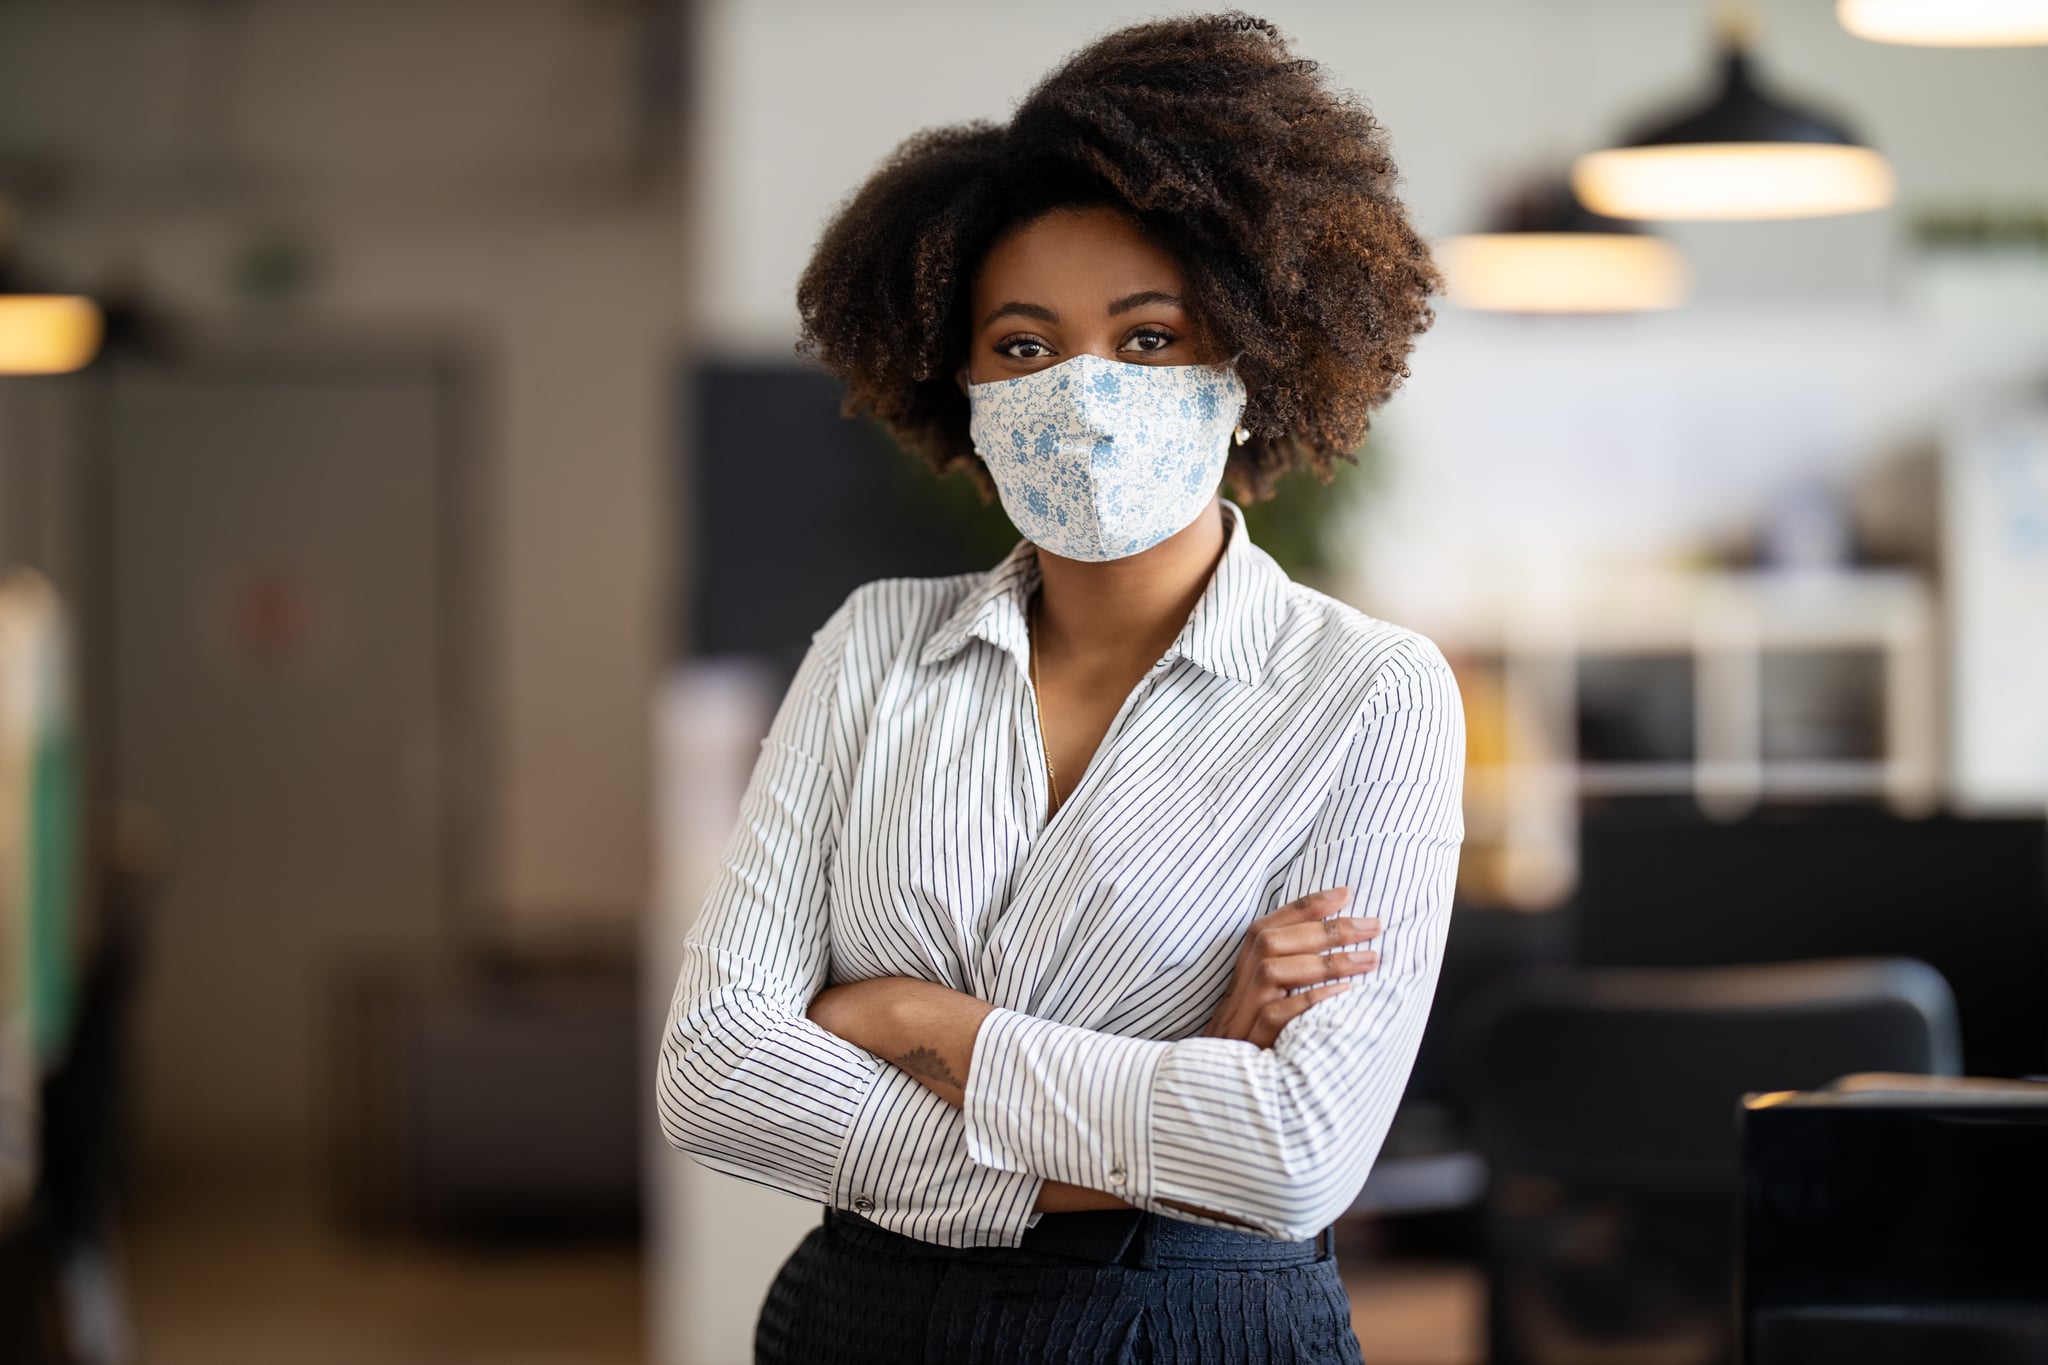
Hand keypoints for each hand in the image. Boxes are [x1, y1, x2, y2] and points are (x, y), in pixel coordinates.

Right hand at [1201, 886, 1379, 1047]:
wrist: (1214, 1086)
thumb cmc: (1251, 1041)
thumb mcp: (1263, 1003)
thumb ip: (1288, 974)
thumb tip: (1336, 947)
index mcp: (1242, 972)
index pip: (1268, 926)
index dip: (1305, 906)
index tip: (1345, 893)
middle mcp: (1238, 987)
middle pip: (1271, 942)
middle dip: (1326, 928)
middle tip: (1373, 925)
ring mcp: (1241, 1013)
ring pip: (1272, 971)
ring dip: (1324, 961)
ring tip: (1370, 959)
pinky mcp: (1248, 1043)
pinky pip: (1275, 1014)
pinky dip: (1308, 1000)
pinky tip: (1343, 993)